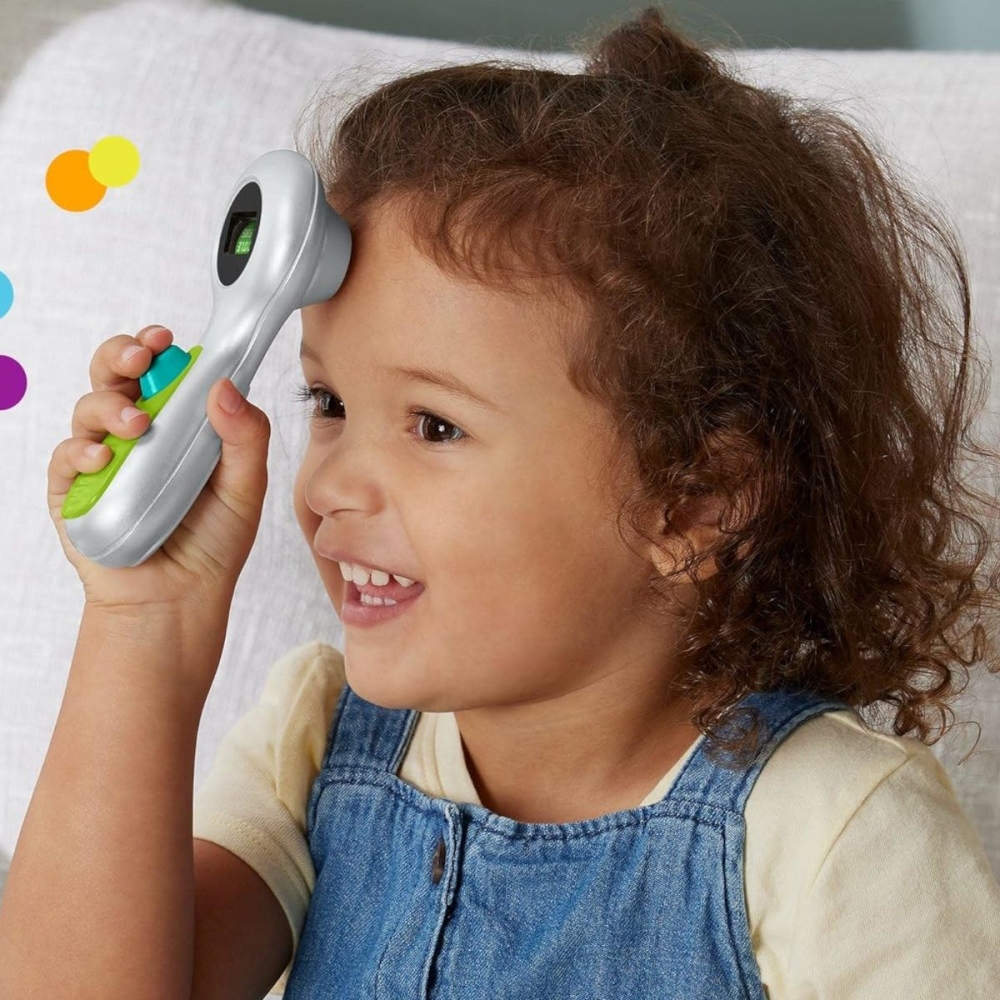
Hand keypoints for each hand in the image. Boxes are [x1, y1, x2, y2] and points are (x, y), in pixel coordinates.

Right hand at [47, 324, 271, 615]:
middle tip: (140, 358)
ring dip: (109, 405)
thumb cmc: (214, 541)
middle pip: (116, 374)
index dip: (160, 348)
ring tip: (135, 424)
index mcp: (179, 423)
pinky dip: (82, 451)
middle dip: (122, 355)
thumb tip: (226, 387)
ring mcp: (103, 459)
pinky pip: (66, 456)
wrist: (180, 598)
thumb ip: (245, 437)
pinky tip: (105, 458)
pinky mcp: (75, 490)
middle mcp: (138, 433)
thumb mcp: (246, 487)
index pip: (163, 370)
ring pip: (89, 407)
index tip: (167, 339)